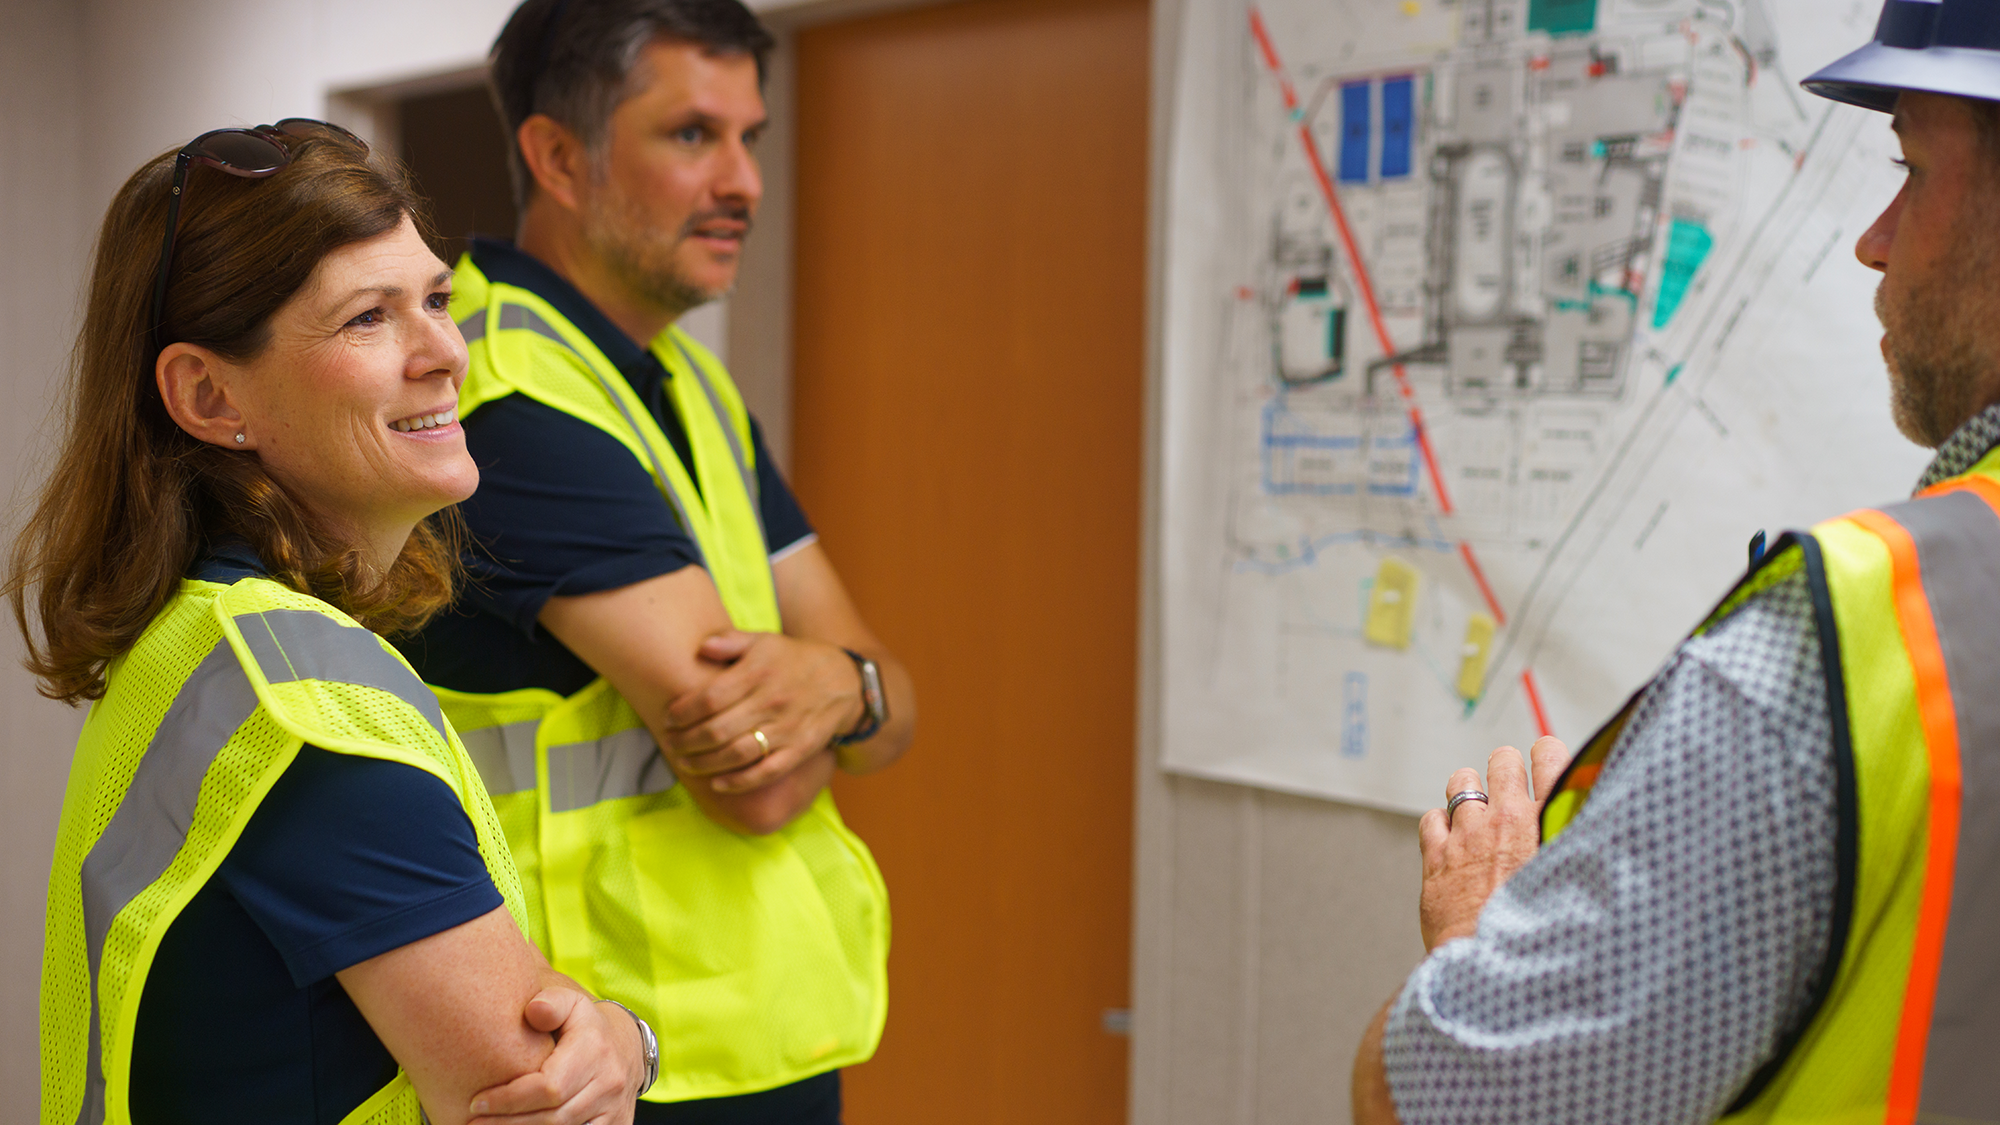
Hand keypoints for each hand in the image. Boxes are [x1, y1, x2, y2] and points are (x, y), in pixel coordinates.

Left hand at [466, 988, 641, 1124]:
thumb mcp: (571, 1003)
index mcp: (594, 1050)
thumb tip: (534, 1010)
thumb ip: (551, 1002)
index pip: (549, 1086)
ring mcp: (614, 1109)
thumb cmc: (584, 1027)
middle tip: (473, 1123)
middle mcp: (609, 1082)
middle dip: (508, 1123)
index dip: (510, 1099)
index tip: (476, 1103)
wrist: (626, 1049)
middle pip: (553, 1117)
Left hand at [660, 630, 863, 793]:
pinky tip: (718, 784)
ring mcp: (787, 728)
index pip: (710, 697)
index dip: (683, 711)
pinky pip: (767, 772)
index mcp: (759, 672)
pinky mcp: (800, 750)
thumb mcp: (765, 641)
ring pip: (737, 753)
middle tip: (670, 744)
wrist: (845, 682)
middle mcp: (771, 701)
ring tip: (685, 763)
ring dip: (705, 763)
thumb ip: (731, 641)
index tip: (668, 718)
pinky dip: (740, 782)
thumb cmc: (795, 660)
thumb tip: (701, 647)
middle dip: (687, 741)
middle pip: (718, 729)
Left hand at [1415, 736, 1570, 952]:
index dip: (1548, 754)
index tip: (1546, 758)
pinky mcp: (1436, 855)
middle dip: (1506, 768)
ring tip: (1476, 811)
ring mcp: (1468, 835)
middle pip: (1503, 761)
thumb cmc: (1544, 935)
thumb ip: (1580, 849)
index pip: (1553, 759)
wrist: (1496, 969)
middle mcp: (1507, 820)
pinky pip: (1432, 818)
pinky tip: (1452, 844)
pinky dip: (1440, 826)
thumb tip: (1594, 833)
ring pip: (1461, 781)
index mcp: (1550, 823)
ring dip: (1469, 791)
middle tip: (1508, 786)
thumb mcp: (1579, 888)